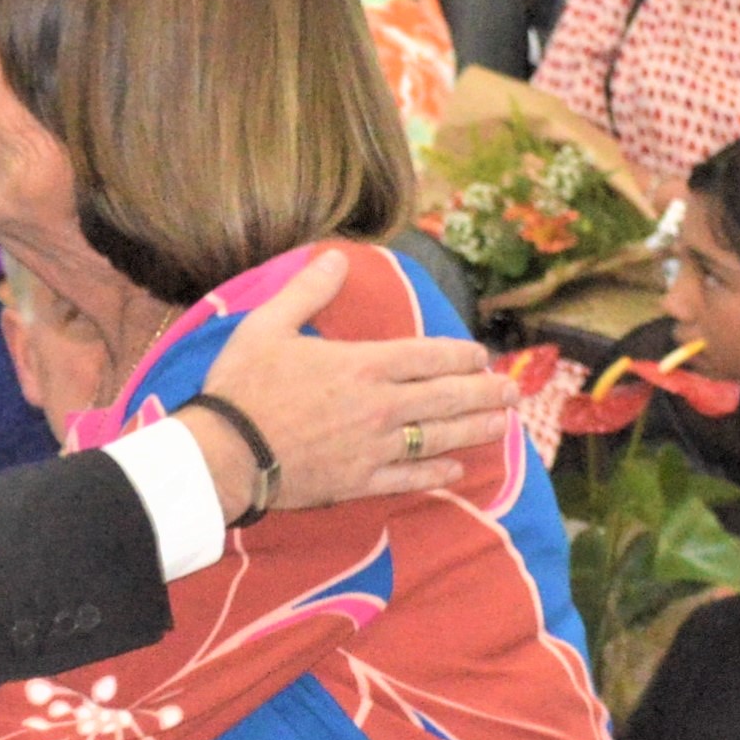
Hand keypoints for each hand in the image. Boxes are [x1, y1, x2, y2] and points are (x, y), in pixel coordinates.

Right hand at [193, 249, 516, 513]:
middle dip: (485, 392)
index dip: (461, 355)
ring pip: (439, 437)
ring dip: (475, 429)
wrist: (225, 455)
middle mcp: (381, 407)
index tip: (481, 356)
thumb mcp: (267, 326)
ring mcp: (375, 448)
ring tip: (502, 425)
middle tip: (513, 391)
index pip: (429, 356)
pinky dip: (436, 473)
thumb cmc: (243, 387)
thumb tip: (335, 257)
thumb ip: (307, 291)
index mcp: (364, 365)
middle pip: (447, 397)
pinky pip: (409, 477)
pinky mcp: (361, 482)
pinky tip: (456, 470)